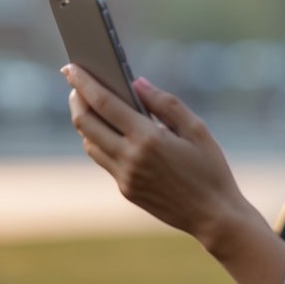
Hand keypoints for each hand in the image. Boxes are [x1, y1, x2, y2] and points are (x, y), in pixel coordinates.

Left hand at [63, 64, 246, 245]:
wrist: (213, 216)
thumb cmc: (211, 168)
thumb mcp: (196, 129)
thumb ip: (165, 103)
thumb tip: (136, 83)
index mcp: (148, 138)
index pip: (104, 104)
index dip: (84, 83)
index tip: (71, 67)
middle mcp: (130, 158)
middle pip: (86, 123)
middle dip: (77, 99)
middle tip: (76, 83)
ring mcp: (125, 177)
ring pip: (89, 143)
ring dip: (85, 121)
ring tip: (90, 104)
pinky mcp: (126, 189)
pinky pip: (103, 160)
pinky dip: (99, 141)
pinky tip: (109, 130)